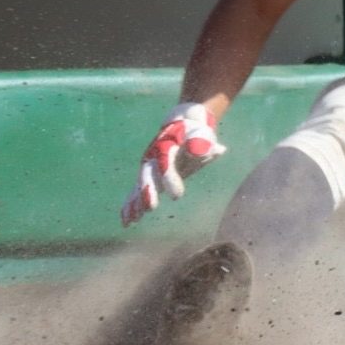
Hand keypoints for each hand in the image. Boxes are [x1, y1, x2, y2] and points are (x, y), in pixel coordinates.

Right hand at [120, 103, 225, 226]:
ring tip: (132, 219)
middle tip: (150, 208)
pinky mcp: (147, 175)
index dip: (170, 179)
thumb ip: (204, 144)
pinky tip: (127, 221)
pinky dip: (130, 205)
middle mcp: (153, 156)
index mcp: (167, 146)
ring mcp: (148, 166)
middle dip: (148, 192)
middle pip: (148, 175)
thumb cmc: (196, 133)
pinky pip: (136, 191)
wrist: (182, 124)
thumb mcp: (202, 135)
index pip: (166, 163)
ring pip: (139, 185)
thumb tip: (218, 150)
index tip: (177, 196)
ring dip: (135, 202)